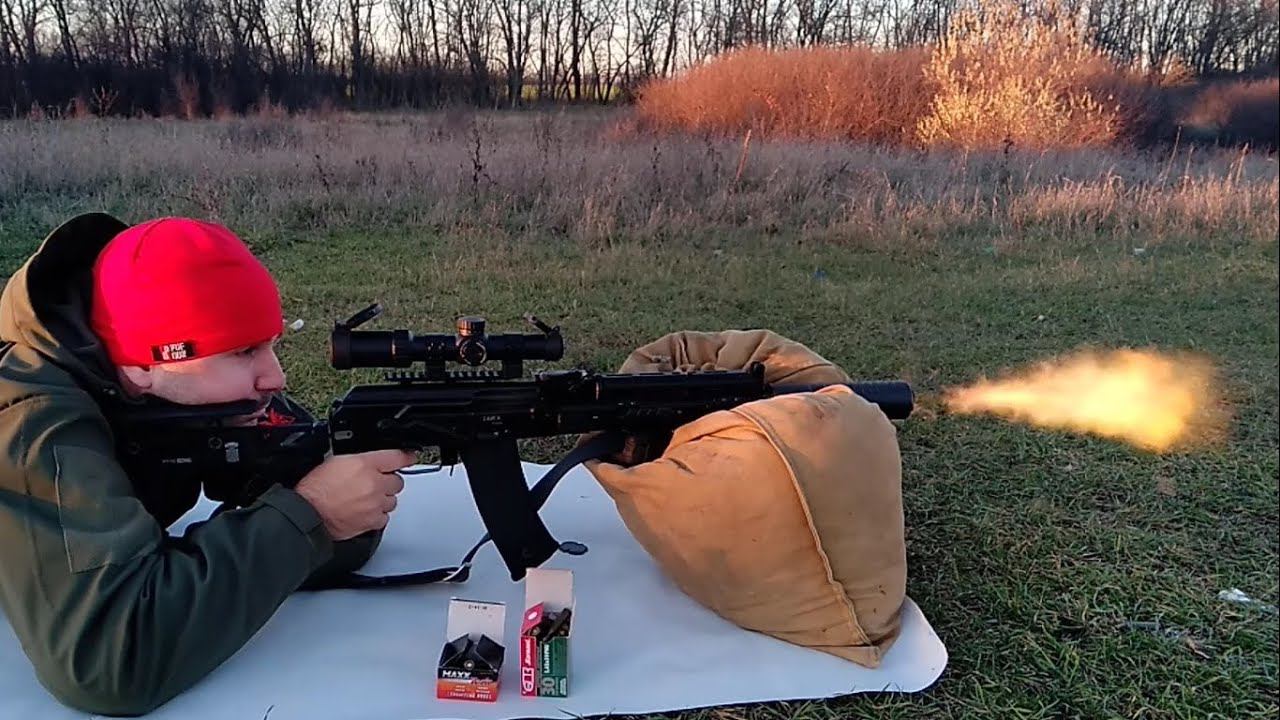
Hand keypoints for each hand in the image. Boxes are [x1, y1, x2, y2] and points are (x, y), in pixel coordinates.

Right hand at [294, 449, 414, 540]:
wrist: (308, 513)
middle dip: (388, 482)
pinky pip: (384, 517)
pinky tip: (365, 512)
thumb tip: (370, 463)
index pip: (396, 458)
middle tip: (374, 484)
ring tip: (366, 500)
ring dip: (383, 499)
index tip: (410, 457)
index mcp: (364, 464)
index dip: (405, 457)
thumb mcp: (334, 461)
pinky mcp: (372, 521)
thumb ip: (358, 461)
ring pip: (392, 500)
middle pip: (397, 481)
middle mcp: (373, 483)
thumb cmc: (315, 489)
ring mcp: (375, 503)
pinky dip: (377, 515)